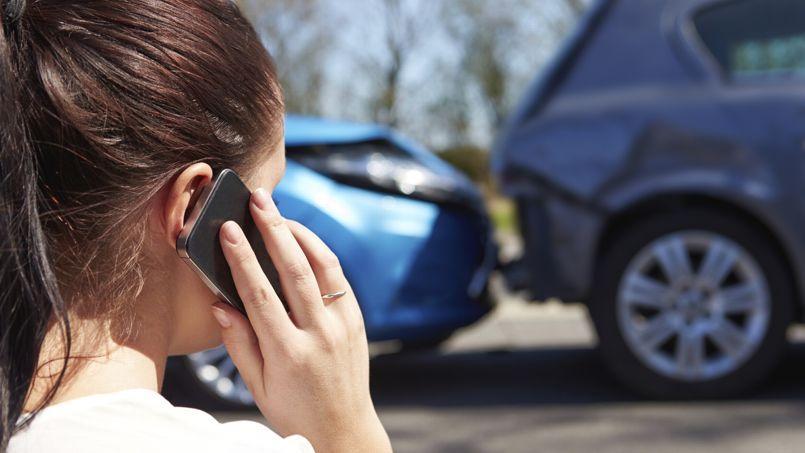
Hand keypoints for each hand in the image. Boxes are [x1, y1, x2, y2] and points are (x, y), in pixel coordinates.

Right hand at [209, 188, 391, 452]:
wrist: (344, 429)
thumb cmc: (294, 411)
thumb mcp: (258, 387)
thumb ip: (239, 345)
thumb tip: (220, 304)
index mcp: (288, 353)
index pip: (260, 295)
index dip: (242, 258)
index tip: (228, 230)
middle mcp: (320, 335)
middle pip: (295, 270)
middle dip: (274, 229)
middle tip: (259, 199)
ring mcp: (343, 326)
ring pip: (323, 266)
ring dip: (300, 234)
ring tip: (279, 212)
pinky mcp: (357, 321)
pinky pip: (338, 279)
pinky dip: (320, 254)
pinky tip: (302, 240)